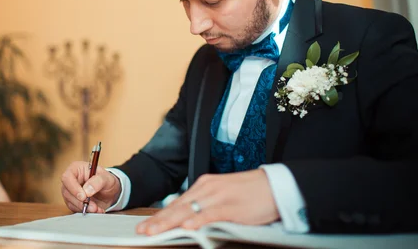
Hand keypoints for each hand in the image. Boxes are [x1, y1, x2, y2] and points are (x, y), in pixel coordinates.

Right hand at [61, 161, 121, 212]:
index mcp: (76, 169)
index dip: (73, 188)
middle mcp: (71, 180)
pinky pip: (75, 209)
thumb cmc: (106, 180)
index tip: (83, 196)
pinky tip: (96, 210)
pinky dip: (86, 211)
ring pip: (70, 202)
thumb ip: (98, 181)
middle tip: (93, 206)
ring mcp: (70, 192)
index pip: (67, 177)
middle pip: (67, 192)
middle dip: (80, 202)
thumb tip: (87, 190)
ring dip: (84, 208)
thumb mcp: (106, 178)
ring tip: (97, 208)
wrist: (109, 192)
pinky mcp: (73, 202)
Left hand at [137, 169, 278, 234]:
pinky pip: (211, 214)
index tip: (145, 225)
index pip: (177, 204)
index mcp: (204, 185)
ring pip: (189, 211)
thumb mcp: (223, 197)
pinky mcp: (232, 206)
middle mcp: (207, 188)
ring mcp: (219, 196)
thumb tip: (189, 221)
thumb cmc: (250, 193)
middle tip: (141, 231)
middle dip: (158, 221)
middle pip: (178, 207)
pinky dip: (198, 221)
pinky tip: (187, 228)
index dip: (160, 216)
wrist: (275, 185)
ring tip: (155, 232)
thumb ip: (206, 206)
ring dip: (170, 223)